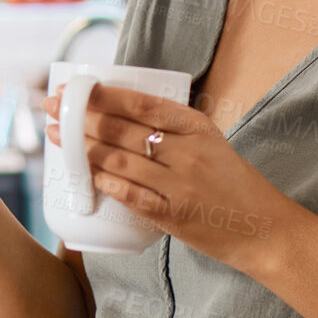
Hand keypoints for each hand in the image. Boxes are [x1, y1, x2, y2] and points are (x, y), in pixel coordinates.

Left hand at [41, 81, 282, 270]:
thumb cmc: (232, 184)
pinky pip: (130, 194)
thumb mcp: (210, 143)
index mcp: (197, 126)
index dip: (102, 95)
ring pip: (120, 160)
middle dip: (80, 117)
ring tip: (58, 138)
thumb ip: (172, 130)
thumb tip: (119, 115)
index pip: (141, 104)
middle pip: (123, 129)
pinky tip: (84, 174)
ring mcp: (180, 185)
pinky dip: (104, 183)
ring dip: (82, 148)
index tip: (74, 89)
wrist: (264, 228)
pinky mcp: (174, 215)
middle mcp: (188, 152)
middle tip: (53, 109)